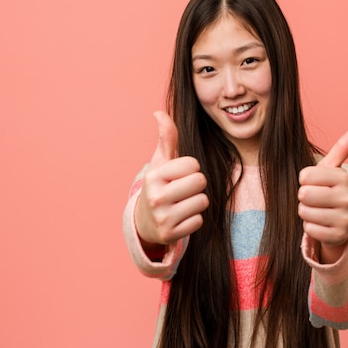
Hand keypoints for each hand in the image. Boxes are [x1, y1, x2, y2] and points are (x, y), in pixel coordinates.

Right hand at [135, 111, 208, 247]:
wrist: (145, 221)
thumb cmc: (160, 185)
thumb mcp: (161, 162)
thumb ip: (166, 137)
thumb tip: (159, 112)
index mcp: (154, 176)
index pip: (193, 164)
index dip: (191, 168)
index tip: (179, 175)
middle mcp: (156, 197)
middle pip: (200, 182)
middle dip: (196, 184)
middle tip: (182, 190)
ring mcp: (162, 218)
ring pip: (202, 201)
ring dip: (197, 202)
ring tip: (182, 203)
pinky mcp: (170, 235)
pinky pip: (199, 221)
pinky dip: (194, 220)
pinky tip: (181, 218)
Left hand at [298, 127, 347, 262]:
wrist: (341, 223)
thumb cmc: (329, 191)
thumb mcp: (332, 170)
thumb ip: (342, 148)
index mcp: (343, 178)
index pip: (305, 176)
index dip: (304, 180)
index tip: (314, 183)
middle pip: (304, 194)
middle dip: (304, 197)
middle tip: (315, 199)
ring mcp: (345, 218)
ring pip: (304, 212)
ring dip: (306, 212)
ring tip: (318, 211)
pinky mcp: (338, 236)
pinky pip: (309, 229)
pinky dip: (310, 227)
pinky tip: (321, 224)